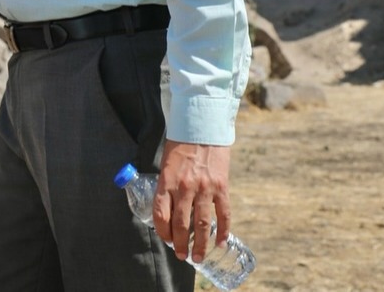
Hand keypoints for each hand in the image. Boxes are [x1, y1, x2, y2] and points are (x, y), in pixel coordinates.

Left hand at [153, 140, 231, 262]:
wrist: (202, 127)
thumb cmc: (180, 146)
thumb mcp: (166, 165)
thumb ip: (167, 186)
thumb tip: (168, 210)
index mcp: (167, 182)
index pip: (161, 215)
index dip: (162, 231)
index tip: (166, 239)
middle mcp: (185, 188)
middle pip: (181, 224)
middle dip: (180, 244)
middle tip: (181, 255)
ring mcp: (205, 188)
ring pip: (202, 224)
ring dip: (200, 244)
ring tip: (197, 257)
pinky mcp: (222, 187)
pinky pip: (223, 214)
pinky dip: (222, 230)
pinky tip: (220, 242)